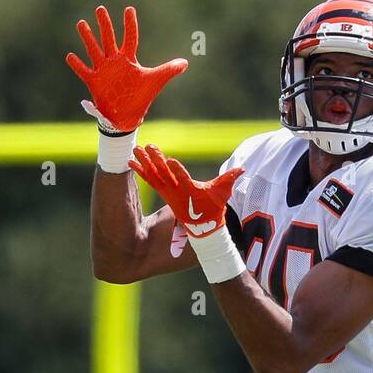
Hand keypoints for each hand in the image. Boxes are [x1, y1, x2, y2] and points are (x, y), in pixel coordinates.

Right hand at [66, 5, 187, 132]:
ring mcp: (103, 70)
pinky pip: (83, 71)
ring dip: (88, 38)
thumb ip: (169, 70)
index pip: (130, 38)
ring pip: (94, 50)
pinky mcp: (94, 82)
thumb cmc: (141, 97)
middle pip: (109, 38)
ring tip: (82, 23)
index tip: (129, 9)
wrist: (127, 117)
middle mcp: (114, 61)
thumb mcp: (155, 81)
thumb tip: (186, 63)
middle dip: (105, 24)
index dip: (130, 24)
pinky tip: (70, 55)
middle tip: (101, 8)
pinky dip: (77, 64)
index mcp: (129, 59)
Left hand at [129, 144, 243, 237]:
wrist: (203, 226)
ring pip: (154, 175)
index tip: (170, 160)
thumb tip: (242, 169)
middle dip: (157, 160)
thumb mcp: (223, 193)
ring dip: (145, 162)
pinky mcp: (163, 192)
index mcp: (191, 191)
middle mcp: (177, 192)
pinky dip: (140, 171)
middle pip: (165, 174)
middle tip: (149, 147)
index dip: (177, 170)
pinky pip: (149, 180)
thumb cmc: (214, 207)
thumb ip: (229, 179)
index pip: (184, 179)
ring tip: (136, 149)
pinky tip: (131, 162)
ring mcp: (168, 192)